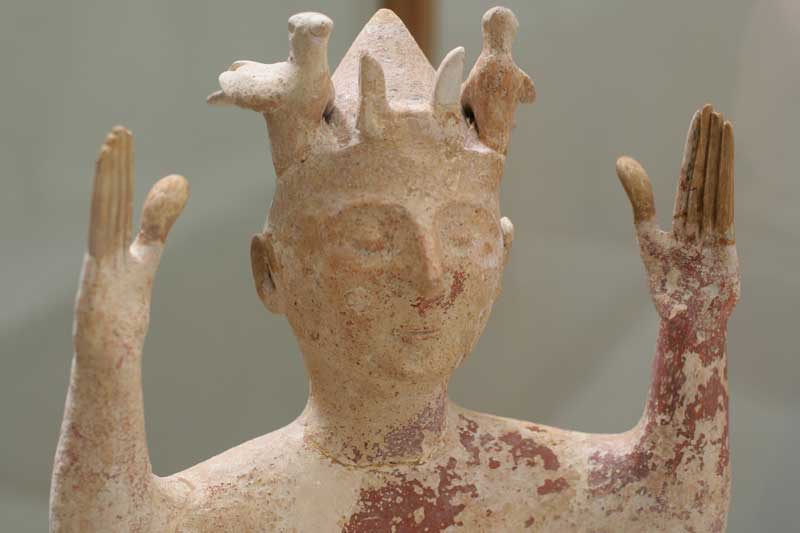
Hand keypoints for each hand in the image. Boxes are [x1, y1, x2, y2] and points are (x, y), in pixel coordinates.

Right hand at [74, 127, 188, 360]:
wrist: (105, 358)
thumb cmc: (122, 313)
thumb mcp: (144, 262)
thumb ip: (156, 228)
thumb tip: (175, 190)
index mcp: (110, 247)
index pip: (117, 201)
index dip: (121, 171)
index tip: (123, 140)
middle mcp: (99, 250)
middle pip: (109, 200)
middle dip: (115, 164)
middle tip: (121, 129)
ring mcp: (97, 264)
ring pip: (103, 213)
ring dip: (109, 177)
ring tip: (113, 143)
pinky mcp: (99, 279)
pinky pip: (103, 237)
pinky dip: (106, 207)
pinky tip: (111, 184)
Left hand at [615, 104, 739, 327]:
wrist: (685, 318)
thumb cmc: (668, 285)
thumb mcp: (648, 237)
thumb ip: (640, 200)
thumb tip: (622, 161)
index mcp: (685, 221)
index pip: (691, 176)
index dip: (694, 148)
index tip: (700, 120)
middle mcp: (702, 220)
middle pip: (705, 174)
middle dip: (708, 143)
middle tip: (711, 110)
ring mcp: (715, 230)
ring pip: (715, 184)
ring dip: (718, 154)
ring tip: (721, 124)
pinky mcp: (725, 243)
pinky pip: (722, 205)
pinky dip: (723, 181)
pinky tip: (724, 159)